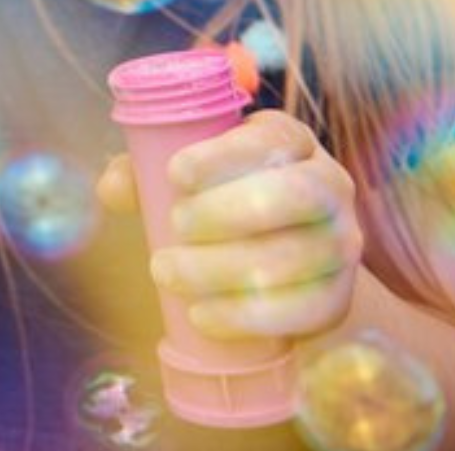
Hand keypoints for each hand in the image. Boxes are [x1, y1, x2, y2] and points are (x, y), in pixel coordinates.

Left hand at [98, 110, 363, 338]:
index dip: (224, 156)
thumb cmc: (214, 201)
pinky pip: (304, 310)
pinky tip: (201, 314)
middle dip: (227, 212)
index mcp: (289, 141)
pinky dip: (246, 316)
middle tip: (173, 226)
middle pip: (294, 194)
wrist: (271, 262)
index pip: (270, 138)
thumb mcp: (180, 177)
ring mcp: (341, 242)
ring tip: (167, 272)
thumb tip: (113, 187)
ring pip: (293, 257)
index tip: (176, 174)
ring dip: (223, 269)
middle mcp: (329, 185)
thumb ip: (141, 172)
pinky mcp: (338, 295)